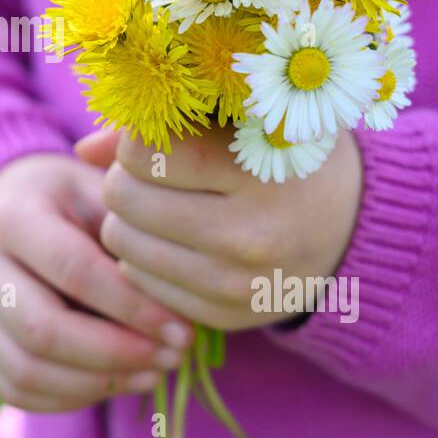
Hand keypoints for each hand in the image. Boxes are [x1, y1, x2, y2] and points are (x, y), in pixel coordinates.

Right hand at [0, 153, 193, 411]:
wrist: (1, 204)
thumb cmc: (68, 198)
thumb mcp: (98, 191)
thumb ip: (132, 235)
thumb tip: (181, 301)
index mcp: (11, 215)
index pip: (74, 272)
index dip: (132, 308)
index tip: (182, 329)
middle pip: (43, 330)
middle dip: (116, 354)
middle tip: (171, 357)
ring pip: (26, 371)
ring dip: (96, 383)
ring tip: (152, 373)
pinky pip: (15, 390)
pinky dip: (70, 398)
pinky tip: (116, 383)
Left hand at [76, 126, 362, 330]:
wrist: (353, 228)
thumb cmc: (286, 154)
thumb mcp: (244, 119)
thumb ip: (165, 124)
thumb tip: (84, 149)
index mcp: (258, 170)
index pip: (145, 152)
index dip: (140, 140)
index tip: (162, 139)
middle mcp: (249, 234)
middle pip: (124, 199)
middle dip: (127, 180)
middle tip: (155, 174)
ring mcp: (237, 285)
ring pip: (123, 245)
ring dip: (129, 220)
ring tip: (164, 204)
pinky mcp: (226, 318)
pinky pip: (142, 284)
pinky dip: (146, 259)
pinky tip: (178, 240)